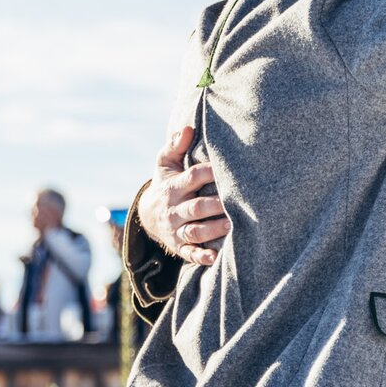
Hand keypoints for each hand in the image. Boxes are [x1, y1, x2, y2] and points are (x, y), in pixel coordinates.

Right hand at [140, 125, 229, 265]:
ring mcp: (176, 229)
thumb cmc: (166, 183)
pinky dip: (201, 257)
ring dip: (213, 230)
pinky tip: (215, 258)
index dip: (209, 172)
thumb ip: (175, 146)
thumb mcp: (165, 164)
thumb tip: (186, 128)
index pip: (192, 178)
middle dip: (214, 206)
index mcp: (174, 187)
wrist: (148, 214)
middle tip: (236, 203)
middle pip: (196, 207)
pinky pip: (190, 253)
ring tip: (232, 225)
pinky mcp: (180, 246)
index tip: (227, 168)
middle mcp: (174, 209)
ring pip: (195, 231)